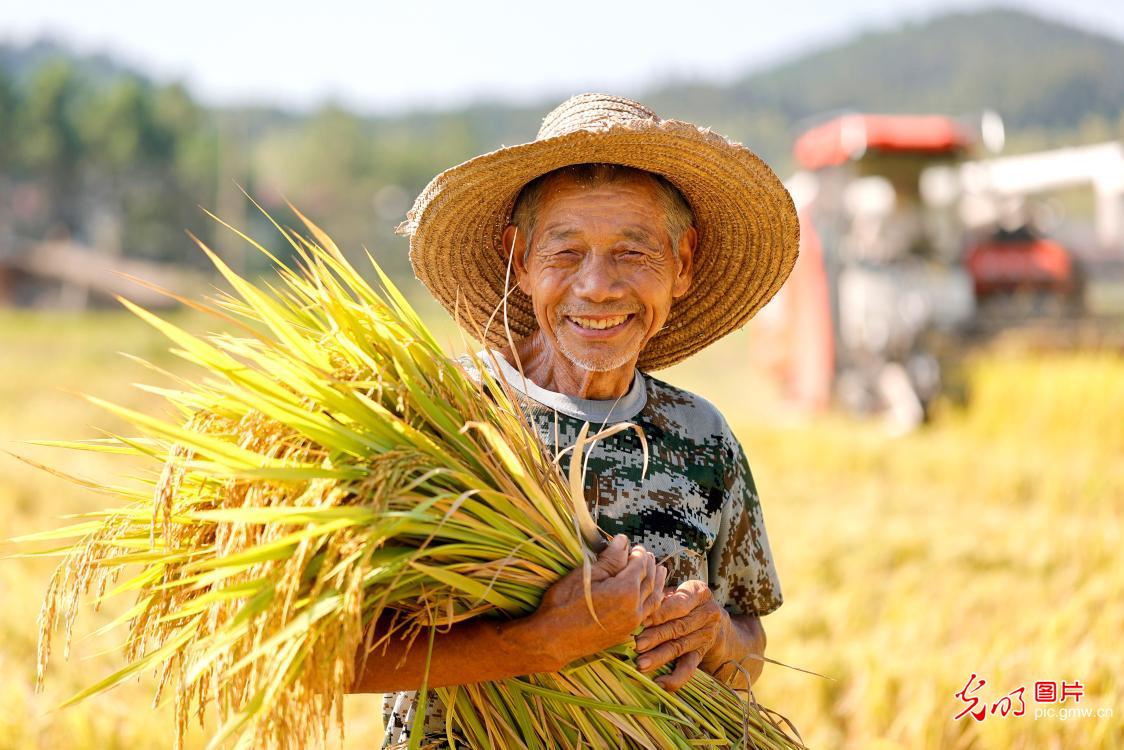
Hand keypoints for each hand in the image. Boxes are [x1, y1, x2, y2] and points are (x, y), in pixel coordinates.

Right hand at [530, 534, 667, 669]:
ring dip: (658, 583)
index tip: (634, 545)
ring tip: (661, 571)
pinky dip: (653, 601)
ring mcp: (632, 623)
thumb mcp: (587, 575)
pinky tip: (651, 596)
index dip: (638, 553)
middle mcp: (635, 608)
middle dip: (649, 565)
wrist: (553, 640)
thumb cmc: (565, 604)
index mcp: (626, 590)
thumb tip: (623, 541)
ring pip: (653, 599)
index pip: (640, 565)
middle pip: (649, 580)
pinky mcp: (626, 633)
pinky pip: (648, 613)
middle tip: (646, 554)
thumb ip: (610, 559)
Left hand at [634, 580, 728, 690]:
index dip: (661, 613)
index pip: (680, 604)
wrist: (712, 618)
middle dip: (656, 637)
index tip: (643, 620)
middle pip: (679, 627)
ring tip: (641, 664)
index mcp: (699, 592)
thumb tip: (636, 606)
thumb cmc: (683, 599)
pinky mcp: (701, 655)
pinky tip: (659, 682)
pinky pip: (689, 669)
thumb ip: (661, 596)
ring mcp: (706, 636)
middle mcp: (708, 614)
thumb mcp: (676, 591)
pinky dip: (675, 678)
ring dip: (660, 657)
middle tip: (637, 644)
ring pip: (680, 647)